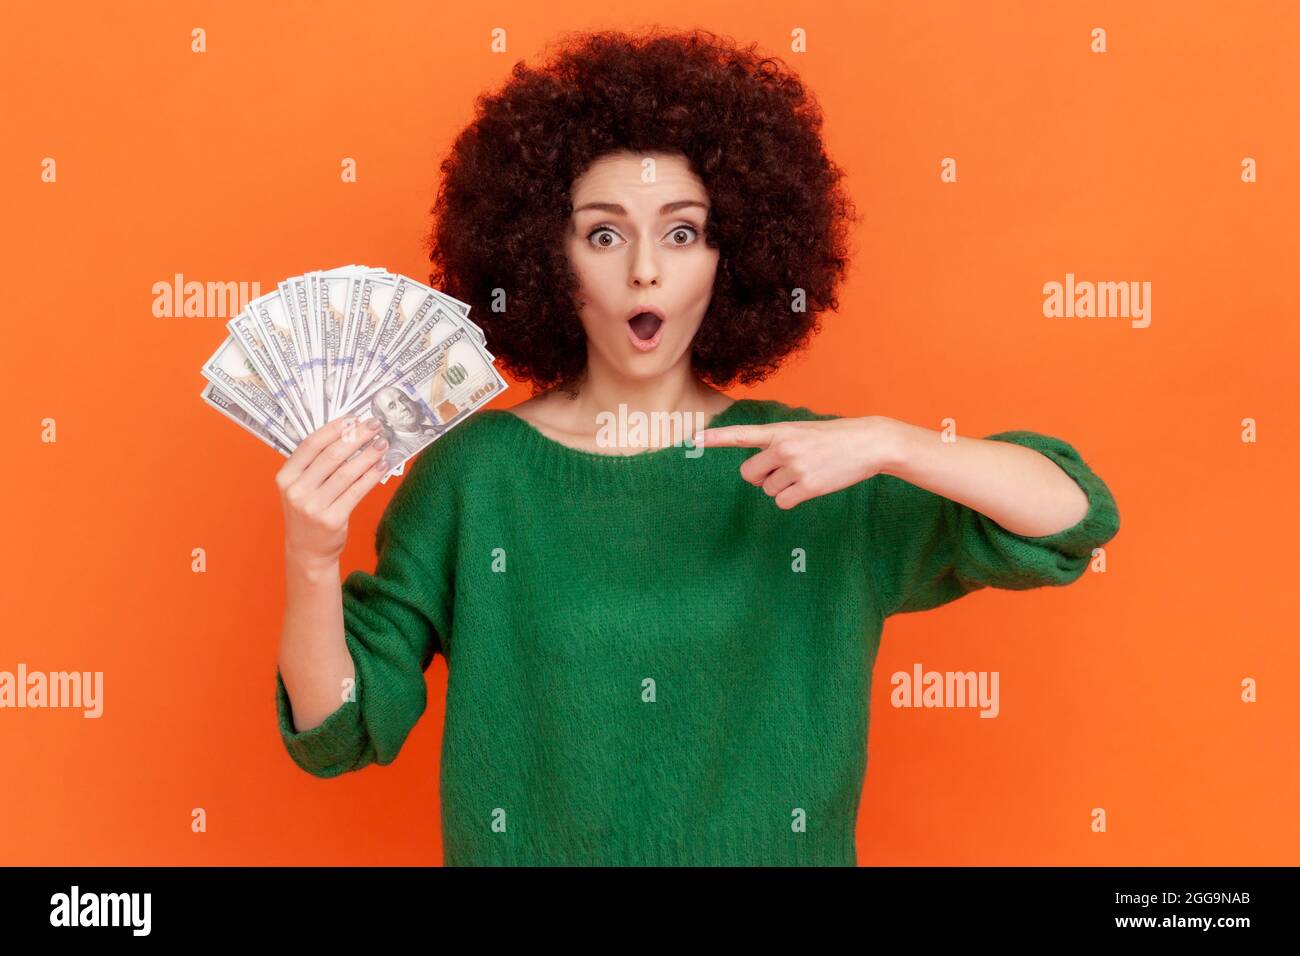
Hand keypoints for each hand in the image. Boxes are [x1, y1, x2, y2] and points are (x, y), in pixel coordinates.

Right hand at [276, 415, 390, 568]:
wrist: (307, 550)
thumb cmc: (308, 512)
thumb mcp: (300, 487)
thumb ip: (315, 464)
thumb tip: (348, 433)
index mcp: (285, 477)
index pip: (310, 444)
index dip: (334, 429)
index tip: (353, 418)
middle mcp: (296, 491)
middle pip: (331, 455)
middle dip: (356, 437)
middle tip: (374, 425)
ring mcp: (312, 507)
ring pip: (346, 472)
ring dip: (368, 454)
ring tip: (382, 444)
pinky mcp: (331, 519)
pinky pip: (356, 491)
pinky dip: (371, 476)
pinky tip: (381, 465)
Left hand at [695, 416, 899, 509]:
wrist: (869, 443)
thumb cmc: (834, 438)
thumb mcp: (802, 431)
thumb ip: (777, 445)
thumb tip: (760, 475)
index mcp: (780, 431)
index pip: (741, 435)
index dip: (717, 439)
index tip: (695, 440)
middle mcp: (783, 448)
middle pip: (749, 474)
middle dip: (760, 478)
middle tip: (782, 471)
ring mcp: (795, 467)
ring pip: (768, 490)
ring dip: (782, 488)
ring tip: (807, 473)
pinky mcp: (808, 486)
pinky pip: (783, 501)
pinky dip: (792, 499)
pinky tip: (811, 486)